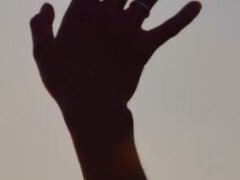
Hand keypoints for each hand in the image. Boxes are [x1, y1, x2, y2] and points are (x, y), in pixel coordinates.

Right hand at [30, 0, 201, 130]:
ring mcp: (127, 29)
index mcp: (81, 13)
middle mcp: (106, 15)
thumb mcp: (43, 56)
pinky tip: (198, 5)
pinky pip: (168, 28)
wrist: (91, 110)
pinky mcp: (143, 47)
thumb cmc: (64, 84)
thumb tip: (45, 6)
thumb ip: (40, 28)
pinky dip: (184, 16)